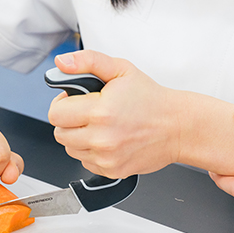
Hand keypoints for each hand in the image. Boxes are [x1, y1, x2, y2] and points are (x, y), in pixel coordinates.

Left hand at [47, 50, 179, 177]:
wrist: (178, 127)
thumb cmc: (151, 99)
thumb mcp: (120, 69)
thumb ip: (87, 61)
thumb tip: (61, 63)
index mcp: (100, 111)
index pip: (55, 114)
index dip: (62, 103)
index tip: (74, 100)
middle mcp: (101, 138)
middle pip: (59, 133)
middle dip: (69, 121)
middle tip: (88, 112)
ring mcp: (106, 158)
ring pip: (70, 149)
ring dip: (78, 137)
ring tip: (99, 126)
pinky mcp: (111, 171)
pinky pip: (85, 162)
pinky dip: (91, 151)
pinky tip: (108, 139)